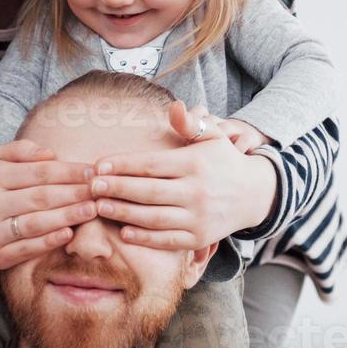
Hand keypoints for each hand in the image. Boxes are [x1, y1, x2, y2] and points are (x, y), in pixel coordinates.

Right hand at [0, 140, 98, 268]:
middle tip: (99, 190)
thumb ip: (21, 150)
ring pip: (36, 224)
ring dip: (68, 217)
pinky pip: (28, 248)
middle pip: (40, 198)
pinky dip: (50, 241)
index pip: (37, 173)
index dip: (68, 171)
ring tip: (92, 210)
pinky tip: (69, 233)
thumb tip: (51, 154)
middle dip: (74, 193)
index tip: (92, 171)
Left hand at [89, 101, 277, 249]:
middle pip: (148, 191)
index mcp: (195, 164)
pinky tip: (124, 231)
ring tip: (100, 207)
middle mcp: (197, 192)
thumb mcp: (213, 136)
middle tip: (91, 186)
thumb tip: (174, 107)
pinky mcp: (199, 238)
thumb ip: (190, 124)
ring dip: (123, 213)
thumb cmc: (224, 161)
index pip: (152, 164)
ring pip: (153, 217)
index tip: (98, 165)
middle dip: (116, 188)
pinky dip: (145, 238)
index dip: (122, 165)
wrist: (254, 194)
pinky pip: (167, 240)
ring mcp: (198, 217)